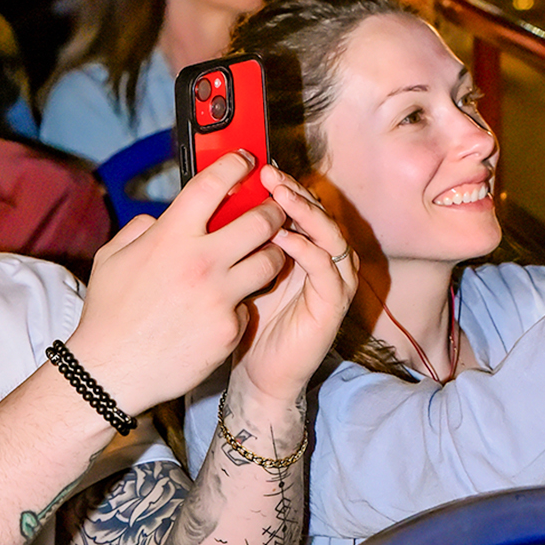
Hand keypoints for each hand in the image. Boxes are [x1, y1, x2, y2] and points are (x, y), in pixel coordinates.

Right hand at [66, 151, 287, 412]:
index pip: (213, 184)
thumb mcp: (112, 257)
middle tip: (273, 211)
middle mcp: (200, 261)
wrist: (110, 372)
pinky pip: (248, 305)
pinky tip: (222, 310)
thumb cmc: (108, 314)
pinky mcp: (229, 328)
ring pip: (270, 262)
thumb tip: (161, 218)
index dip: (235, 165)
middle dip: (274, 210)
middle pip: (262, 220)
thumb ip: (141, 228)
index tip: (245, 161)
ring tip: (263, 255)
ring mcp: (219, 296)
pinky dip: (240, 304)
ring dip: (271, 254)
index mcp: (170, 236)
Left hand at [232, 166, 355, 406]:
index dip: (282, 185)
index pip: (300, 206)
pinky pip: (327, 269)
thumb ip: (235, 241)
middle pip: (319, 213)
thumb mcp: (237, 272)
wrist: (256, 376)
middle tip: (269, 175)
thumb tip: (211, 201)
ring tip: (280, 198)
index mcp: (302, 249)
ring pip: (330, 235)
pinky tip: (285, 239)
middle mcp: (324, 260)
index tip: (256, 169)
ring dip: (306, 214)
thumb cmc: (246, 323)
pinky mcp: (333, 305)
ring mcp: (333, 282)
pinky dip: (308, 250)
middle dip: (293, 191)